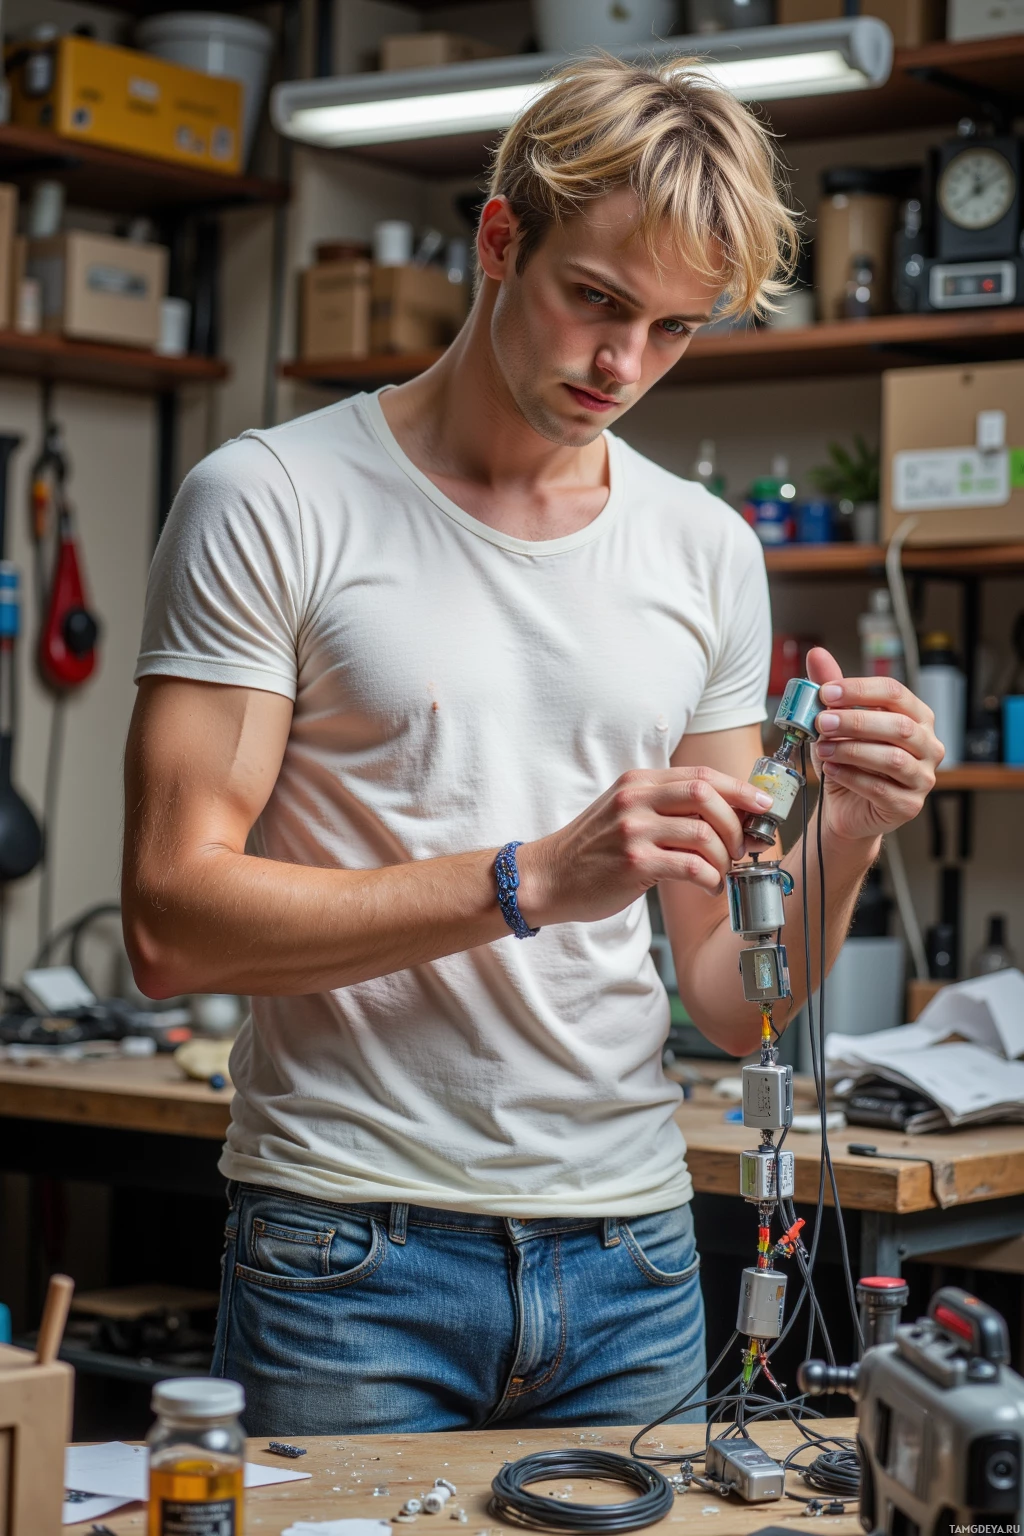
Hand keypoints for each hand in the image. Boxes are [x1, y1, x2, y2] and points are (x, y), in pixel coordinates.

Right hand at [516, 767, 775, 926]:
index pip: (700, 775)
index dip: (739, 789)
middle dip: (736, 823)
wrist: (547, 877)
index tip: (763, 805)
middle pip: (707, 796)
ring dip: (725, 858)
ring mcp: (633, 830)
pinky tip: (709, 888)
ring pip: (704, 834)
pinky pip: (691, 867)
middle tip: (743, 846)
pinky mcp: (634, 863)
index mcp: (638, 781)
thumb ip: (664, 805)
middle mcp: (636, 799)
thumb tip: (725, 816)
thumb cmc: (591, 850)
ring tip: (722, 873)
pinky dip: (711, 879)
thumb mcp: (624, 811)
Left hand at [807, 647, 942, 843]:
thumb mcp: (836, 722)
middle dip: (856, 722)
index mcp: (916, 716)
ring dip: (852, 750)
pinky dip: (852, 777)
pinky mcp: (909, 805)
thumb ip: (831, 690)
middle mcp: (928, 745)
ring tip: (822, 749)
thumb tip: (816, 654)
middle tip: (822, 722)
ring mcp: (923, 777)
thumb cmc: (848, 760)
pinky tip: (830, 770)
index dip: (860, 690)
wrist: (846, 807)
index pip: (895, 693)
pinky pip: (882, 788)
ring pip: (893, 758)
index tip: (826, 692)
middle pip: (899, 726)